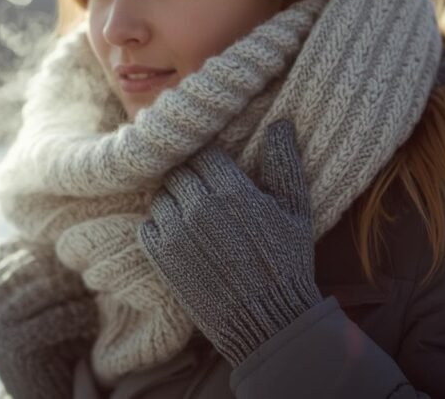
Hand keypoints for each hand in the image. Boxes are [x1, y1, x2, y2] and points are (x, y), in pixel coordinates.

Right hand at [0, 236, 97, 398]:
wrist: (40, 392)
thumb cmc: (53, 337)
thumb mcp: (44, 296)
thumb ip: (43, 265)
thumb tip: (61, 220)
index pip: (18, 244)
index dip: (51, 245)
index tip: (83, 246)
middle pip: (32, 263)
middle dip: (67, 264)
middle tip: (99, 264)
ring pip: (43, 288)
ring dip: (75, 288)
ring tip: (97, 290)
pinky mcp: (13, 347)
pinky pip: (52, 319)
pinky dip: (76, 315)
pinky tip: (90, 317)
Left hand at [137, 119, 322, 366]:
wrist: (268, 319)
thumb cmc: (287, 263)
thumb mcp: (295, 210)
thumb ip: (285, 163)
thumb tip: (280, 123)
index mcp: (232, 191)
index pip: (203, 154)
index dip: (208, 160)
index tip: (214, 169)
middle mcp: (199, 207)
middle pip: (179, 172)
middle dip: (190, 177)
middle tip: (203, 190)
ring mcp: (176, 233)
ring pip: (161, 195)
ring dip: (174, 200)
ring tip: (193, 213)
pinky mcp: (161, 258)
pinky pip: (148, 224)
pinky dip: (160, 224)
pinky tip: (181, 234)